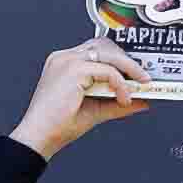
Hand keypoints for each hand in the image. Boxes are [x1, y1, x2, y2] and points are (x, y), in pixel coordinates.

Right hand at [10, 38, 152, 158]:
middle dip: (127, 60)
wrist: (40, 137)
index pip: (98, 50)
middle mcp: (65, 58)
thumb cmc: (58, 125)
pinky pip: (107, 70)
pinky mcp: (73, 70)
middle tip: (142, 78)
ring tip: (140, 85)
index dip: (119, 59)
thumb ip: (117, 103)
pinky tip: (124, 98)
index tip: (135, 73)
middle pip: (105, 46)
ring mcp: (68, 61)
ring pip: (108, 54)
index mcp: (66, 63)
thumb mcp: (96, 110)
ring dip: (129, 68)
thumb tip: (141, 101)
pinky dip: (120, 84)